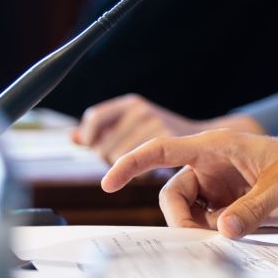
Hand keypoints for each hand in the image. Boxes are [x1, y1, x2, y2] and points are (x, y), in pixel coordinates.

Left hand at [72, 94, 206, 163]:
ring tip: (137, 166)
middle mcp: (141, 110)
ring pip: (114, 157)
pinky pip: (133, 164)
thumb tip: (73, 137)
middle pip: (101, 144)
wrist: (204, 140)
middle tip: (124, 160)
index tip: (96, 147)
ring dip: (120, 168)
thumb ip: (103, 131)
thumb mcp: (133, 126)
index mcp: (131, 104)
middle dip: (106, 157)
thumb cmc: (164, 135)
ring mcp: (153, 124)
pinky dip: (134, 173)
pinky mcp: (165, 140)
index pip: (94, 118)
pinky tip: (146, 171)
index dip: (90, 136)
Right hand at [102, 130, 277, 238]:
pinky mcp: (233, 209)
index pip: (164, 149)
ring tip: (220, 244)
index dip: (132, 164)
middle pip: (173, 195)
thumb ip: (253, 209)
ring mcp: (222, 190)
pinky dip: (210, 239)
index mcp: (217, 148)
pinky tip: (226, 246)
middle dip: (178, 220)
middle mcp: (213, 169)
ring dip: (195, 232)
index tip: (108, 182)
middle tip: (200, 240)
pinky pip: (208, 226)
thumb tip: (223, 233)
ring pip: (188, 214)